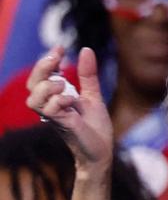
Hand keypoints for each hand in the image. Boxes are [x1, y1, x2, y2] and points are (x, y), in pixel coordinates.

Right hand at [25, 46, 112, 174]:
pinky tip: (72, 100)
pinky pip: (49, 111)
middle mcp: (50, 106)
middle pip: (32, 84)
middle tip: (57, 58)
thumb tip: (86, 49)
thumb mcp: (93, 96)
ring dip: (47, 87)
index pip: (41, 76)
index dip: (46, 60)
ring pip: (33, 99)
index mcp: (56, 97)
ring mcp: (54, 116)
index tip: (60, 48)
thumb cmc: (95, 126)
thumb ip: (88, 75)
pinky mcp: (62, 125)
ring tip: (65, 84)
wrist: (103, 150)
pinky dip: (59, 101)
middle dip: (41, 68)